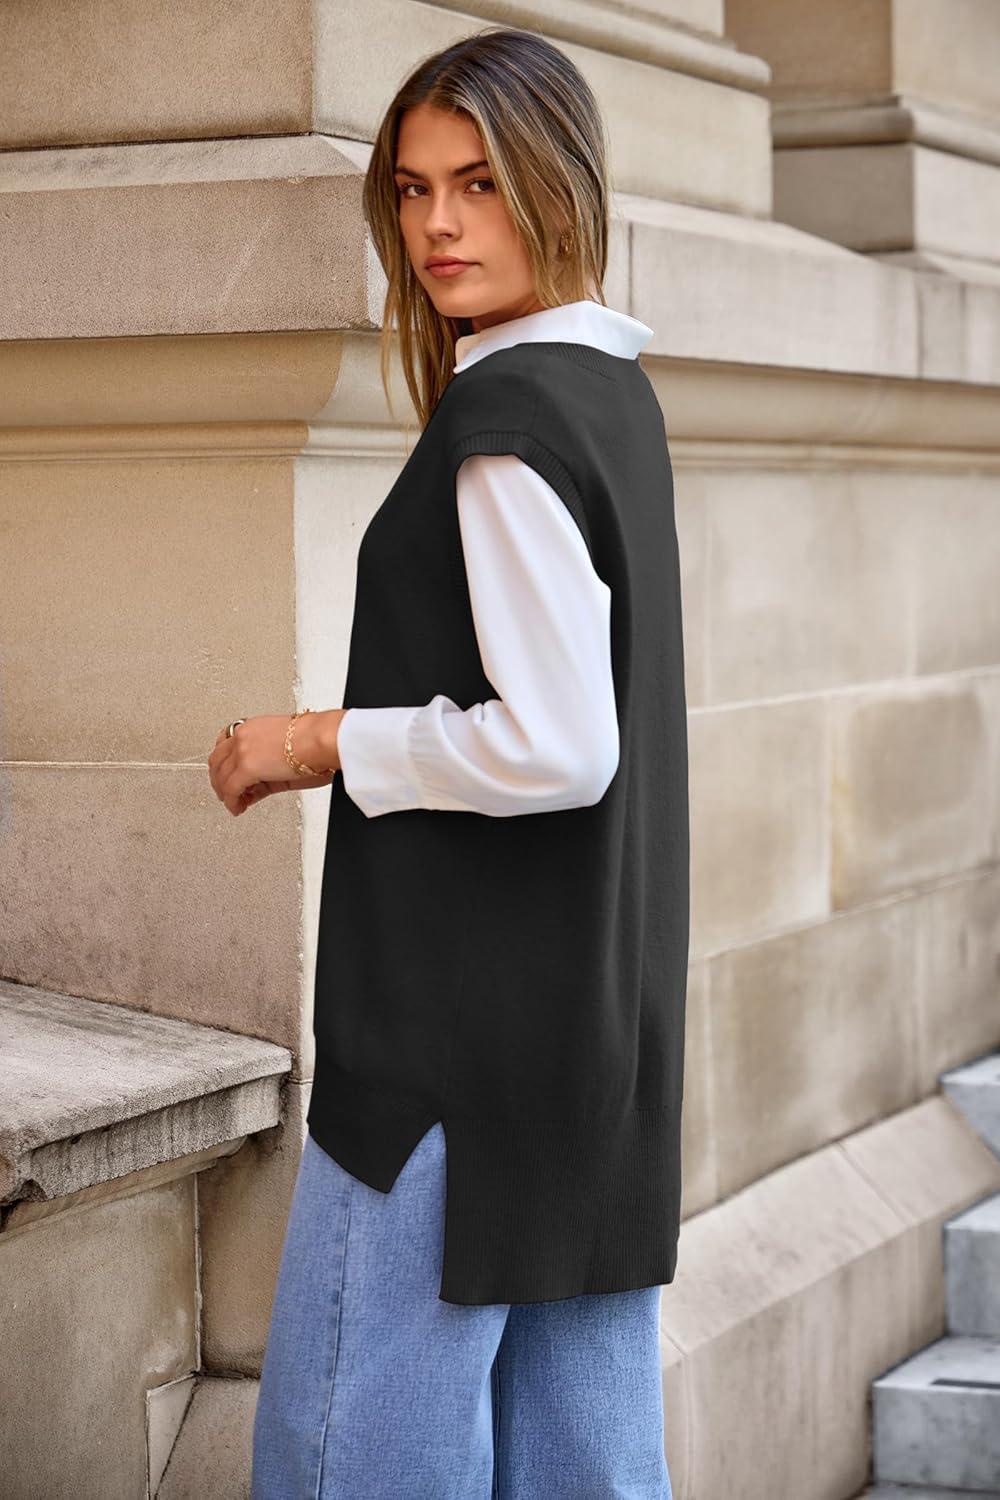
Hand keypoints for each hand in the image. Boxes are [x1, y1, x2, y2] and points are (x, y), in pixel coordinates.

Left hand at [207, 711, 343, 816]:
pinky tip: (237, 808)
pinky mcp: (246, 768)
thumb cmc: (314, 741)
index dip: (224, 762)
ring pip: (220, 776)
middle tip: (226, 792)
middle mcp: (243, 736)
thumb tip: (260, 784)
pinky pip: (231, 790)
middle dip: (219, 778)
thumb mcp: (284, 750)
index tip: (229, 773)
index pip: (226, 745)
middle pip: (217, 760)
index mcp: (252, 727)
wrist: (321, 740)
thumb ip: (267, 764)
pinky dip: (232, 802)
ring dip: (224, 792)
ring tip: (233, 803)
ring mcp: (242, 751)